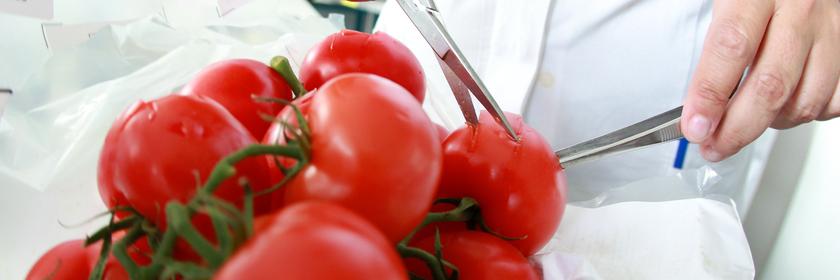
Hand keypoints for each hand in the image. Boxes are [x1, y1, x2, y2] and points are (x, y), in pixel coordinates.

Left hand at [681, 0, 839, 161]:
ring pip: (803, 102)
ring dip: (771, 123)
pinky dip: (805, 115)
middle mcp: (800, 11)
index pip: (731, 49)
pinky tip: (785, 105)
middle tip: (714, 146)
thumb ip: (715, 52)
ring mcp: (830, 32)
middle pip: (770, 85)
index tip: (696, 127)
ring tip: (749, 118)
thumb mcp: (728, 6)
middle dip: (737, 129)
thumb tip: (697, 109)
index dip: (710, 94)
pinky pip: (830, 103)